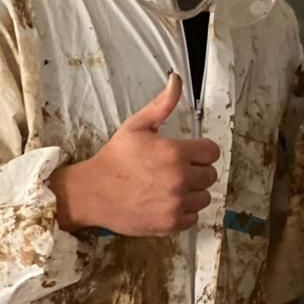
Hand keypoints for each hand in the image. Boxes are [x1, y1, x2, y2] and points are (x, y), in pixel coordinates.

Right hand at [51, 74, 220, 235]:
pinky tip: (165, 203)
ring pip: (204, 197)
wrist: (91, 193)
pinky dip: (183, 212)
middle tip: (174, 172)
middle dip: (196, 172)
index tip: (187, 155)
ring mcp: (177, 203)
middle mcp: (180, 178)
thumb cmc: (115, 158)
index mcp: (176, 153)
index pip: (212, 152)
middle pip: (210, 175)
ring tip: (169, 188)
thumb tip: (177, 79)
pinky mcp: (172, 223)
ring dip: (191, 193)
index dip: (200, 152)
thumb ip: (162, 105)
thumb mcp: (136, 126)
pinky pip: (193, 218)